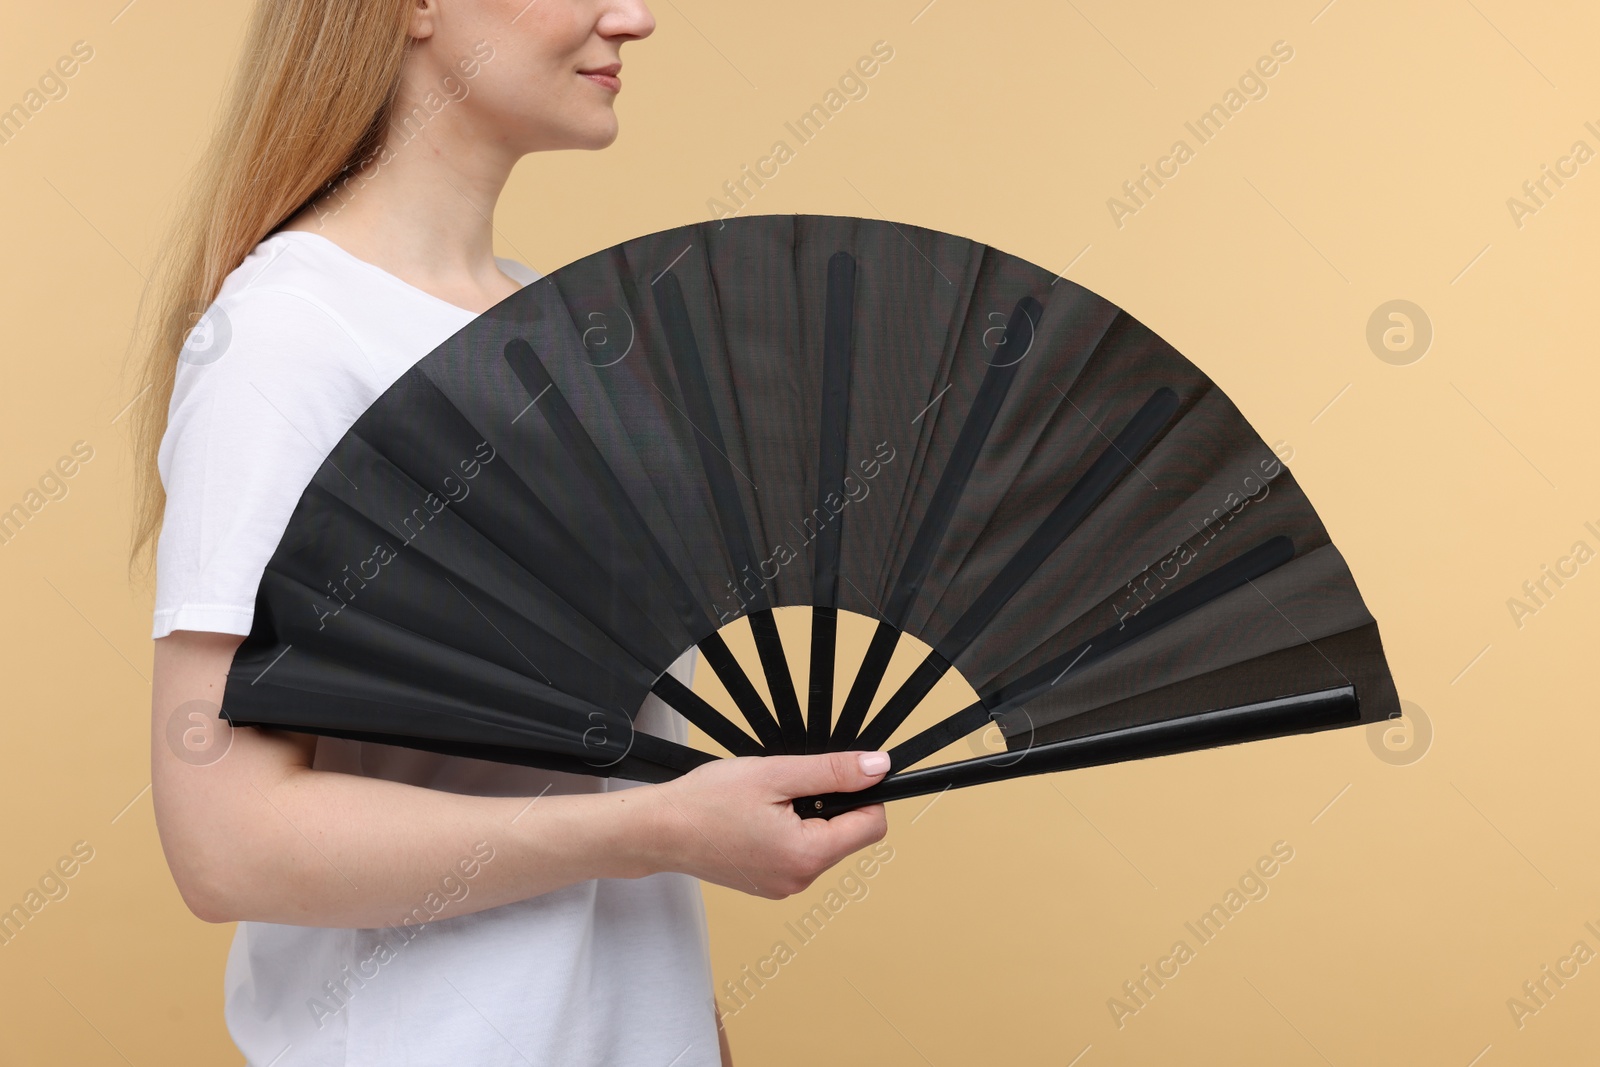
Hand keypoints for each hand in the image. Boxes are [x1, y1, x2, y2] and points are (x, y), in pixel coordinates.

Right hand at [643, 750, 890, 898]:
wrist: (658, 830)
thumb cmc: (707, 802)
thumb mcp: (776, 773)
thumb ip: (832, 771)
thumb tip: (877, 768)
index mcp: (807, 855)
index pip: (872, 826)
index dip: (864, 794)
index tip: (838, 775)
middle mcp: (800, 879)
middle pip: (848, 836)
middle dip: (830, 805)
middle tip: (789, 787)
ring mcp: (783, 886)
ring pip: (822, 844)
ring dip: (807, 818)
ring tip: (767, 803)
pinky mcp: (768, 885)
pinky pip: (798, 855)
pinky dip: (789, 832)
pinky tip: (757, 819)